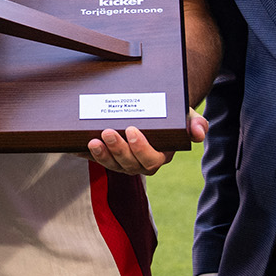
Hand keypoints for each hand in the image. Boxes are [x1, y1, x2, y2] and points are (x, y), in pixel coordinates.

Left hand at [88, 112, 208, 175]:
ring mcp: (122, 162)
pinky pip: (95, 159)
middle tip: (108, 132)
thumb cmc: (171, 115)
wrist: (153, 110)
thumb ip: (197, 124)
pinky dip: (85, 154)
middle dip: (118, 150)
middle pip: (128, 164)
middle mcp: (140, 163)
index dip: (140, 149)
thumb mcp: (186, 116)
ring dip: (102, 155)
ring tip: (94, 140)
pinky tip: (77, 146)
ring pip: (112, 165)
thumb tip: (199, 133)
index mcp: (160, 156)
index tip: (132, 130)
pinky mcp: (106, 156)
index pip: (150, 160)